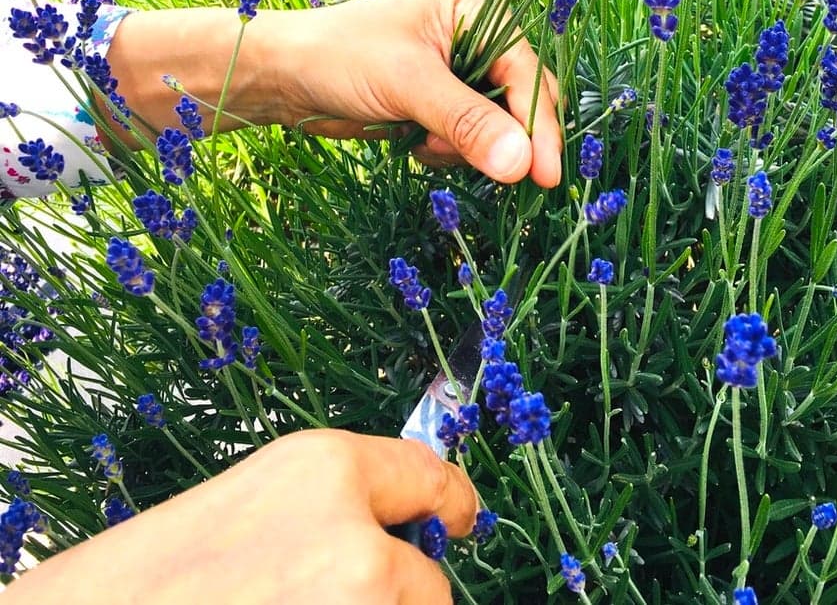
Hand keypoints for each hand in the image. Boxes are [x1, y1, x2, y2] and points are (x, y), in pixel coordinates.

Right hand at [7, 431, 476, 604]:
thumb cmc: (147, 577)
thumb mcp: (249, 508)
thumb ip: (327, 512)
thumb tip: (396, 541)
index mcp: (321, 468)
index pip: (428, 477)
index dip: (455, 501)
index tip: (466, 517)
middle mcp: (352, 540)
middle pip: (428, 584)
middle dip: (397, 598)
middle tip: (317, 597)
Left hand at [264, 0, 562, 187]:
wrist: (284, 75)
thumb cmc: (341, 56)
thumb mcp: (408, 84)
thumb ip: (467, 122)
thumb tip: (521, 163)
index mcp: (479, 7)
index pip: (528, 73)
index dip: (538, 125)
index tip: (544, 174)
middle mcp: (478, 35)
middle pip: (522, 101)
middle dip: (501, 138)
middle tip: (484, 169)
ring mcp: (461, 72)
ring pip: (498, 128)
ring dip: (468, 148)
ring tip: (425, 142)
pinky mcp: (441, 104)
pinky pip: (470, 140)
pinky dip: (449, 152)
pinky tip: (415, 144)